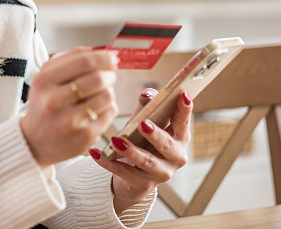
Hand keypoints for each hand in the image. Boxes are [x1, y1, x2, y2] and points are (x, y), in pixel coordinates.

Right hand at [20, 46, 118, 167]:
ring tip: (99, 94)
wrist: (34, 142)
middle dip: (110, 74)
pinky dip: (108, 107)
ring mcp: (69, 121)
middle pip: (97, 78)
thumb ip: (69, 59)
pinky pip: (110, 112)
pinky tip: (97, 110)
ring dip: (109, 91)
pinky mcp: (84, 136)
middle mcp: (54, 101)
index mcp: (44, 81)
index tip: (113, 58)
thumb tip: (98, 50)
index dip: (103, 57)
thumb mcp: (46, 78)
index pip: (83, 61)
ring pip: (107, 95)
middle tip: (110, 75)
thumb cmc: (44, 104)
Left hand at [88, 89, 191, 211]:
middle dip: (156, 135)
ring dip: (131, 151)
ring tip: (116, 141)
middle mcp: (175, 157)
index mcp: (179, 137)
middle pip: (167, 145)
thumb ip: (147, 106)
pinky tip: (96, 154)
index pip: (183, 121)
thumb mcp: (144, 121)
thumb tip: (146, 95)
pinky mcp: (143, 185)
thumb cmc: (142, 141)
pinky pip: (125, 173)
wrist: (132, 177)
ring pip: (147, 162)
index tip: (182, 94)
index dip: (184, 109)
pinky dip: (109, 163)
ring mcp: (161, 173)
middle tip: (143, 124)